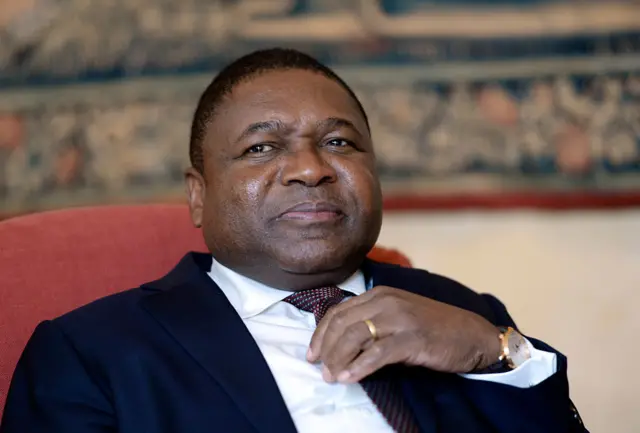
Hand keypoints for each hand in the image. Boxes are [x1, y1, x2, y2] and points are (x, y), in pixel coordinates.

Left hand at [306, 286, 500, 382]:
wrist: (473, 335)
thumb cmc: (433, 329)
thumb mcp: (398, 317)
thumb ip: (372, 323)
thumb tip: (341, 344)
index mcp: (380, 294)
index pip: (338, 311)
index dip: (320, 333)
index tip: (312, 353)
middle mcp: (386, 301)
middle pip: (342, 323)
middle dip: (326, 348)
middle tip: (319, 368)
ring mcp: (400, 318)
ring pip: (355, 336)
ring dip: (338, 358)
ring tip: (332, 376)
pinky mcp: (412, 338)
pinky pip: (377, 353)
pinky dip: (359, 367)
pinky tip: (349, 378)